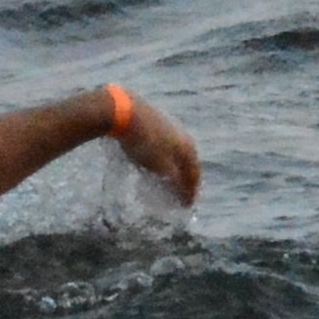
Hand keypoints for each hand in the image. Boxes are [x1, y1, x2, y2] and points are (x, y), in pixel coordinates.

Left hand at [104, 86, 199, 205]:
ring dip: (174, 167)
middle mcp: (183, 135)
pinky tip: (154, 161)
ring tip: (167, 179)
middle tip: (179, 194)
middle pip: (187, 162)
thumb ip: (174, 180)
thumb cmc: (145, 143)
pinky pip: (165, 145)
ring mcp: (169, 126)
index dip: (191, 191)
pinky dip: (164, 157)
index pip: (195, 174)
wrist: (124, 112)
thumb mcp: (161, 167)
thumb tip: (183, 191)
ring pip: (176, 152)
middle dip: (184, 179)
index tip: (186, 206)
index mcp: (189, 147)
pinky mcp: (155, 121)